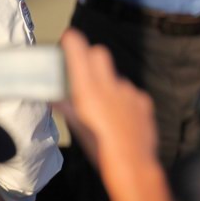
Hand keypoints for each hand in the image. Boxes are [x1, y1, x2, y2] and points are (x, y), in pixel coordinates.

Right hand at [56, 29, 158, 175]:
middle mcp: (111, 85)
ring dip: (107, 84)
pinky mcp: (144, 99)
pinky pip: (130, 92)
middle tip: (83, 71)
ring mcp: (130, 91)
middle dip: (90, 57)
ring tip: (104, 107)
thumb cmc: (98, 148)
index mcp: (90, 91)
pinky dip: (123, 99)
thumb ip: (67, 108)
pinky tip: (122, 117)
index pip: (81, 54)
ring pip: (115, 76)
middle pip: (100, 54)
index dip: (74, 42)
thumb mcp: (77, 129)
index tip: (69, 36)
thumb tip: (55, 97)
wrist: (134, 164)